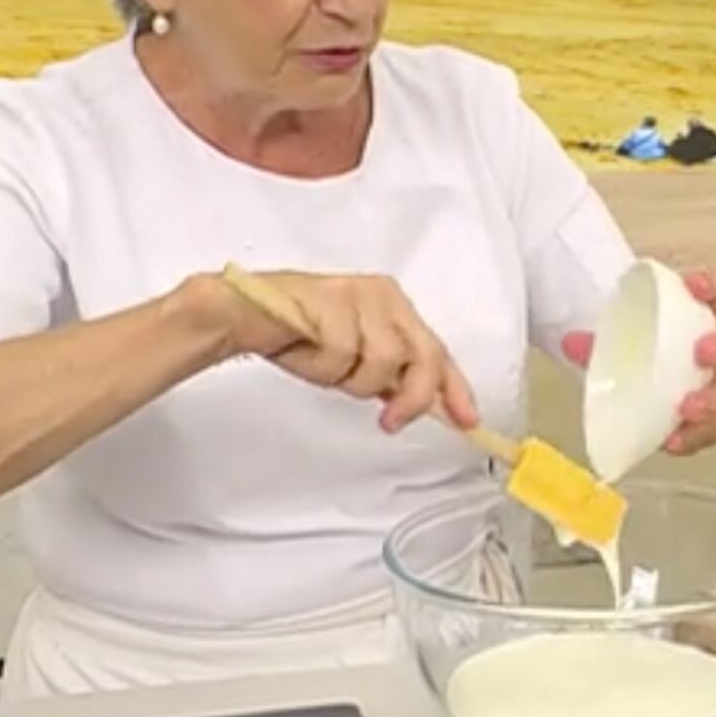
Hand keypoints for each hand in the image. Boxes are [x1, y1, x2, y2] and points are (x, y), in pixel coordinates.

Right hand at [212, 271, 477, 434]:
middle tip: (389, 421)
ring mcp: (360, 296)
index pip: (437, 351)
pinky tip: (306, 352)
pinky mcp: (333, 300)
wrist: (247, 314)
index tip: (467, 420)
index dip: (454, 389)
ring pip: (383, 362)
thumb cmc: (300, 336)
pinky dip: (324, 366)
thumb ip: (390, 376)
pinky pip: (344, 354)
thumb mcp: (356, 360)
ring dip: (351, 380)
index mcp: (395, 307)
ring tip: (324, 366)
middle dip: (410, 397)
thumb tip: (424, 404)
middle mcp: (384, 296)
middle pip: (422, 358)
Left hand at [561, 269, 715, 455]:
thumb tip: (570, 343)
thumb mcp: (621, 337)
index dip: (713, 285)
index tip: (696, 287)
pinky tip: (675, 441)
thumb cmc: (643, 346)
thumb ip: (596, 340)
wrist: (648, 373)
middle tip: (701, 355)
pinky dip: (700, 435)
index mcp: (704, 312)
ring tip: (688, 412)